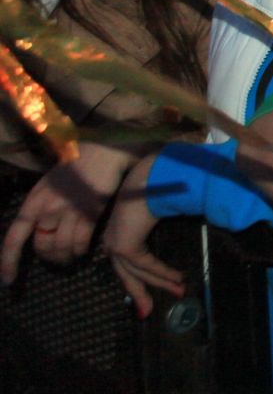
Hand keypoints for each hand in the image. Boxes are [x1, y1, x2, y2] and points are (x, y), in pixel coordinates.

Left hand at [1, 142, 139, 281]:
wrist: (102, 153)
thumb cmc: (73, 168)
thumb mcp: (46, 186)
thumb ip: (39, 208)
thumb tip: (38, 232)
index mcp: (33, 202)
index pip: (14, 238)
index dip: (8, 261)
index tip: (8, 280)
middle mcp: (48, 209)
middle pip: (42, 246)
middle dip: (48, 257)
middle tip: (55, 258)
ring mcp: (70, 211)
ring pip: (62, 247)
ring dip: (65, 257)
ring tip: (69, 258)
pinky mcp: (90, 213)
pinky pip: (81, 242)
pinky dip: (80, 250)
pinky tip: (82, 250)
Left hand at [102, 153, 183, 318]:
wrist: (153, 176)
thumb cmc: (160, 186)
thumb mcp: (161, 208)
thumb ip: (168, 218)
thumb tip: (189, 220)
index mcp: (120, 229)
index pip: (127, 260)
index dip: (139, 278)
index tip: (149, 293)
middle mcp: (114, 238)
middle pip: (127, 272)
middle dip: (141, 292)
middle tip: (148, 311)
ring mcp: (116, 242)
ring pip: (136, 273)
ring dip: (159, 283)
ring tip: (179, 292)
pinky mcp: (124, 245)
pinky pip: (145, 265)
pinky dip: (162, 273)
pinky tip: (178, 277)